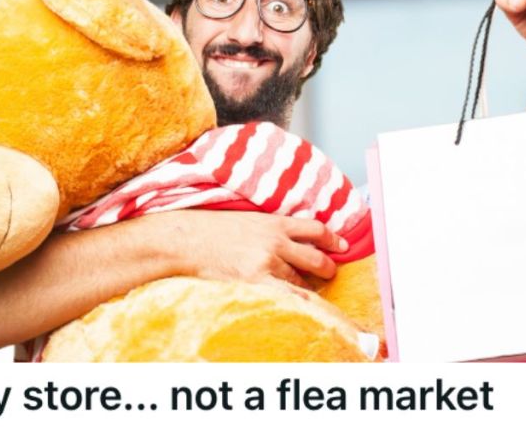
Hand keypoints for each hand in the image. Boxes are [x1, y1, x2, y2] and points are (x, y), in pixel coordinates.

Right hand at [149, 210, 346, 287]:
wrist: (184, 239)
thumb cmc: (209, 229)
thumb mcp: (245, 219)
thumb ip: (268, 228)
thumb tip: (287, 239)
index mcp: (273, 223)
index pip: (316, 229)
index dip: (332, 239)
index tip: (340, 246)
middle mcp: (275, 242)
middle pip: (316, 258)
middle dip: (327, 269)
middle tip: (327, 273)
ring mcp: (266, 263)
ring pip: (301, 281)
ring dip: (304, 288)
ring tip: (300, 291)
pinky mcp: (255, 281)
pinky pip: (288, 296)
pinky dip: (298, 302)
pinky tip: (300, 307)